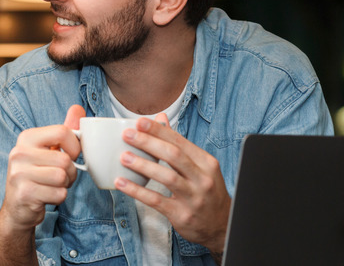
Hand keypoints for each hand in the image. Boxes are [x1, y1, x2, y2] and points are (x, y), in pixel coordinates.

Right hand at [0, 105, 82, 231]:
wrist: (18, 207)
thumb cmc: (37, 175)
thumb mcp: (48, 150)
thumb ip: (64, 130)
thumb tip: (78, 108)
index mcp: (26, 138)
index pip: (62, 132)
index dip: (74, 147)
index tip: (70, 156)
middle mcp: (19, 153)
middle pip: (65, 159)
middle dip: (70, 172)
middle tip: (59, 177)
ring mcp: (19, 173)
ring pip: (62, 177)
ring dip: (65, 185)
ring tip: (52, 186)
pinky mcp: (24, 193)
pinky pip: (59, 194)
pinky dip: (59, 197)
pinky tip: (46, 196)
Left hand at [116, 113, 230, 252]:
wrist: (221, 225)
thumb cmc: (206, 190)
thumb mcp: (200, 166)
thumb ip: (179, 143)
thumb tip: (160, 118)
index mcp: (206, 163)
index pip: (180, 142)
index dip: (159, 131)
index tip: (140, 122)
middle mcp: (203, 179)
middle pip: (174, 155)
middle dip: (149, 143)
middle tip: (128, 135)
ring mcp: (194, 198)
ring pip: (166, 177)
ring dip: (143, 165)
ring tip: (124, 157)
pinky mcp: (182, 215)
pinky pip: (156, 200)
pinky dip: (137, 191)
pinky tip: (122, 182)